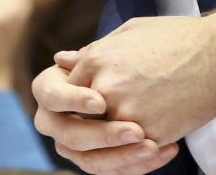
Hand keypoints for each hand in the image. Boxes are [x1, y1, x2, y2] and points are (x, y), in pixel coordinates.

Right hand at [31, 63, 172, 174]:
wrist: (132, 76)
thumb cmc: (112, 57)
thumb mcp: (102, 52)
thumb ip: (88, 58)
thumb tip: (64, 58)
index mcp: (47, 91)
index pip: (54, 97)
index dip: (75, 101)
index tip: (101, 102)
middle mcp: (53, 122)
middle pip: (72, 136)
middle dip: (105, 136)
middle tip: (136, 131)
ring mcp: (71, 146)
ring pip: (92, 161)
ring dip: (125, 156)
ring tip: (154, 145)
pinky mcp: (96, 160)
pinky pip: (115, 171)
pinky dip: (141, 164)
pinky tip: (168, 149)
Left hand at [71, 12, 215, 145]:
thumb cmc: (177, 37)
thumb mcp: (129, 32)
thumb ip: (93, 51)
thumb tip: (61, 60)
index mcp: (95, 61)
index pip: (66, 92)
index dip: (77, 101)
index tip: (92, 104)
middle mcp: (104, 88)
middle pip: (80, 120)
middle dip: (90, 124)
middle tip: (110, 123)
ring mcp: (126, 114)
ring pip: (104, 141)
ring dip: (114, 140)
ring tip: (134, 132)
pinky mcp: (150, 134)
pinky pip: (133, 152)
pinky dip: (140, 150)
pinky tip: (157, 139)